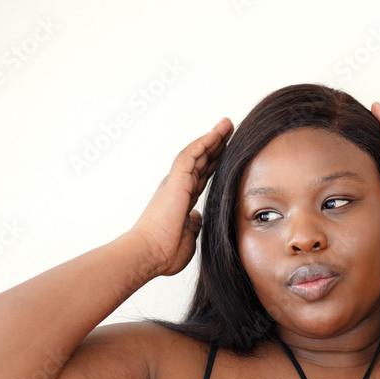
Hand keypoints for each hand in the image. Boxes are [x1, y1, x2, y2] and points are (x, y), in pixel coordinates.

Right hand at [129, 117, 232, 275]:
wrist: (150, 254)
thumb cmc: (165, 252)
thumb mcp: (188, 236)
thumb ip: (193, 225)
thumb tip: (197, 218)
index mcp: (182, 199)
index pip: (202, 175)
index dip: (214, 162)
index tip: (227, 151)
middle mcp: (177, 187)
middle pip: (201, 160)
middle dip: (216, 145)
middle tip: (229, 129)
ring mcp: (175, 182)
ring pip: (196, 153)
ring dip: (212, 138)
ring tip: (226, 124)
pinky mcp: (175, 182)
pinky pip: (190, 156)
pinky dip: (203, 144)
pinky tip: (215, 134)